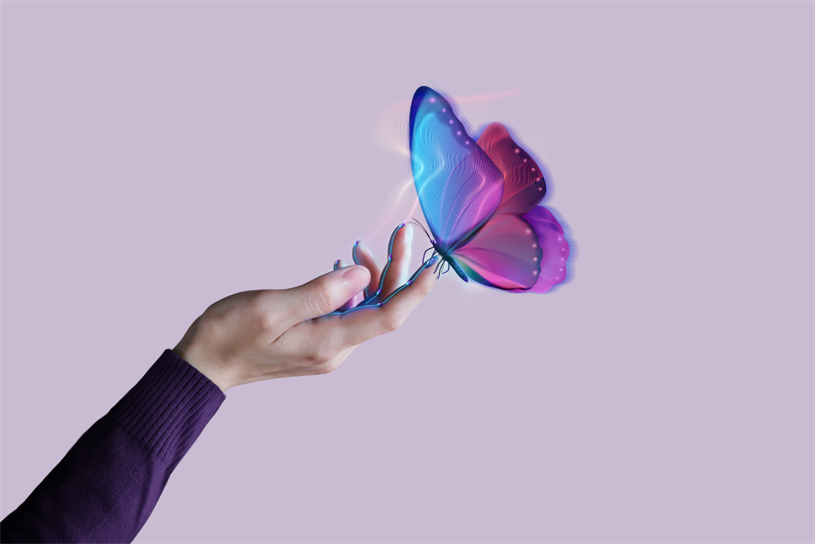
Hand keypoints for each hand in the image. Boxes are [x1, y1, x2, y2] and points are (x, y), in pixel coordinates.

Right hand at [173, 224, 436, 391]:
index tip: (433, 266)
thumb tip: (361, 276)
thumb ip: (320, 292)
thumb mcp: (271, 308)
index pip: (388, 317)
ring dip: (372, 275)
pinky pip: (348, 312)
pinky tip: (343, 267)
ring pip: (366, 308)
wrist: (204, 364)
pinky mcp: (319, 341)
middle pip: (382, 308)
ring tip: (358, 246)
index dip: (414, 291)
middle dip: (395, 270)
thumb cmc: (229, 335)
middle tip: (399, 232)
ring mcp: (328, 347)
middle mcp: (336, 349)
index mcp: (329, 343)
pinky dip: (352, 286)